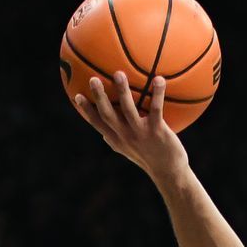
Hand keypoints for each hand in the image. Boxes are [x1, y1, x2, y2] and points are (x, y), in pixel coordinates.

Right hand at [72, 71, 188, 185]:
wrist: (169, 173)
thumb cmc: (150, 158)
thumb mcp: (130, 150)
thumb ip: (117, 139)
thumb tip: (102, 132)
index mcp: (117, 139)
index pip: (97, 124)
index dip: (86, 110)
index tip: (76, 95)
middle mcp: (126, 136)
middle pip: (107, 114)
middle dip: (99, 97)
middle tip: (93, 79)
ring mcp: (141, 134)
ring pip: (128, 110)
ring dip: (123, 91)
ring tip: (119, 74)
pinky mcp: (158, 131)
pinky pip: (156, 109)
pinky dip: (157, 94)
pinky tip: (159, 79)